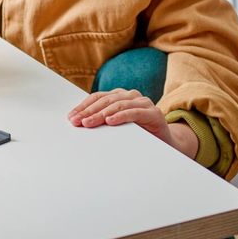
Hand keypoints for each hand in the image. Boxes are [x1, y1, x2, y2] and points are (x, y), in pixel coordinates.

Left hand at [67, 88, 199, 158]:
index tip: (71, 117)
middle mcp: (131, 96)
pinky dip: (121, 115)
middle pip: (105, 100)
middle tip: (77, 121)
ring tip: (89, 122)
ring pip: (118, 104)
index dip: (83, 106)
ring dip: (101, 114)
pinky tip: (110, 121)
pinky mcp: (153, 113)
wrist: (165, 143)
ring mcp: (143, 103)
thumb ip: (104, 122)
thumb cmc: (139, 134)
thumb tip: (80, 124)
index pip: (98, 97)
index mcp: (121, 96)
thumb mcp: (118, 127)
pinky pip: (135, 112)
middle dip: (89, 111)